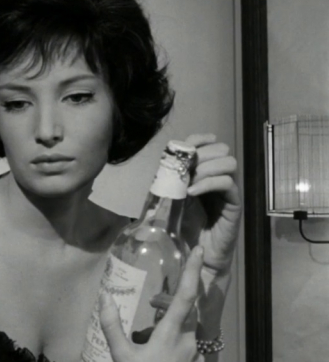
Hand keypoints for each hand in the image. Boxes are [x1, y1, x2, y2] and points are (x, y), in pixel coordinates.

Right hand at [99, 246, 204, 361]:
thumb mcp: (121, 356)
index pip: (186, 296)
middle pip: (189, 305)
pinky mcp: (194, 361)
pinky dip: (175, 331)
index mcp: (172, 334)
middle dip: (177, 293)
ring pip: (188, 322)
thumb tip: (105, 296)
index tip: (198, 250)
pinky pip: (187, 338)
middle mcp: (189, 340)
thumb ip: (112, 325)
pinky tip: (157, 343)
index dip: (192, 271)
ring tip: (152, 323)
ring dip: (174, 314)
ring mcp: (194, 352)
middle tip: (163, 290)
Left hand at [182, 134, 241, 274]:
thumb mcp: (171, 201)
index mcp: (203, 174)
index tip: (187, 143)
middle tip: (184, 172)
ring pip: (228, 163)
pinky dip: (208, 183)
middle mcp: (218, 179)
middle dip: (200, 156)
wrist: (197, 256)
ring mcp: (228, 191)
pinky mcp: (233, 204)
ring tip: (188, 184)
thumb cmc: (183, 229)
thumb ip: (169, 183)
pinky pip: (228, 183)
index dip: (198, 139)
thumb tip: (162, 163)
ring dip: (205, 169)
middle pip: (220, 150)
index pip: (206, 145)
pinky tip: (192, 192)